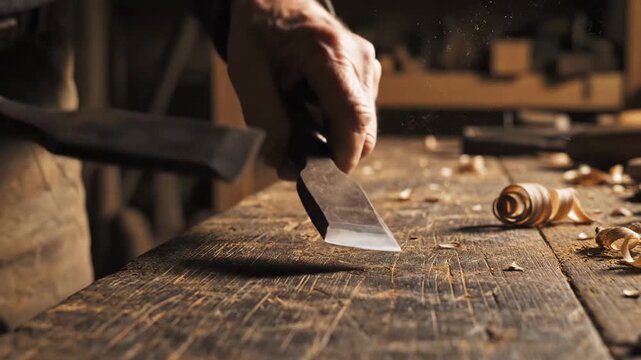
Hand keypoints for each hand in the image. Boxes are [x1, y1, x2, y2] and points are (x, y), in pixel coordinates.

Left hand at [226, 0, 380, 178]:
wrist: (278, 0)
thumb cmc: (260, 32)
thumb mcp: (248, 73)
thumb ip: (265, 119)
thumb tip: (282, 164)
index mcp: (328, 53)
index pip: (354, 116)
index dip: (344, 155)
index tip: (324, 177)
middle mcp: (358, 59)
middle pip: (365, 128)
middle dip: (335, 153)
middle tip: (298, 160)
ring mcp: (367, 65)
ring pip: (364, 124)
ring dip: (334, 138)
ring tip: (299, 127)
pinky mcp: (366, 73)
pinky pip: (359, 113)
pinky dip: (336, 124)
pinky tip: (311, 112)